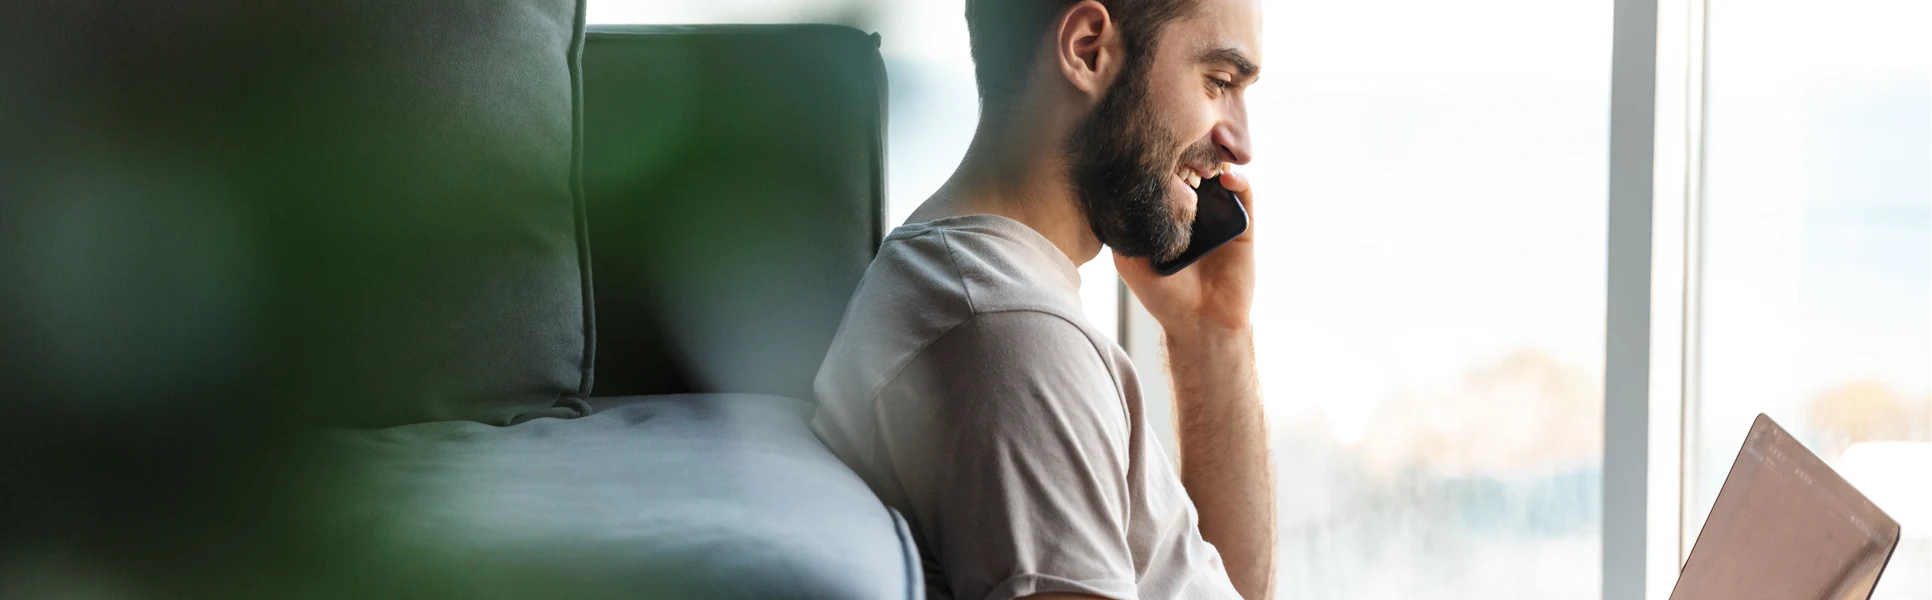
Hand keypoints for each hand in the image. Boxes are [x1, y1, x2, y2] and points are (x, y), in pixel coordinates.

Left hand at [1113, 165, 1256, 337]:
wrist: (1201, 321)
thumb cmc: (1163, 295)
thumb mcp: (1129, 260)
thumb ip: (1121, 230)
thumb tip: (1110, 193)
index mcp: (1168, 213)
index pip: (1165, 174)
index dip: (1159, 158)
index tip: (1151, 152)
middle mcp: (1194, 209)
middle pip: (1192, 167)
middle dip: (1185, 153)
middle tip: (1177, 151)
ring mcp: (1219, 213)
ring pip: (1218, 173)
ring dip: (1211, 161)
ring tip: (1199, 163)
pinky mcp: (1243, 223)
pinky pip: (1244, 193)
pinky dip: (1237, 180)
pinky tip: (1226, 179)